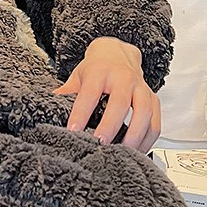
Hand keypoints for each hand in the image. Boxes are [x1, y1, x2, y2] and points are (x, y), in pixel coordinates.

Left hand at [52, 36, 160, 152]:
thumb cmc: (97, 68)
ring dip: (134, 136)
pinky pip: (155, 123)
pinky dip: (147, 140)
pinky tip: (136, 151)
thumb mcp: (78, 75)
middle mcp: (124, 78)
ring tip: (121, 153)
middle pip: (120, 104)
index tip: (73, 131)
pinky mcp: (154, 99)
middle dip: (110, 126)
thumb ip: (67, 92)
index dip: (81, 113)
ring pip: (144, 114)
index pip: (90, 93)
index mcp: (101, 71)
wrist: (117, 53)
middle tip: (100, 144)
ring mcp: (141, 88)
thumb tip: (50, 105)